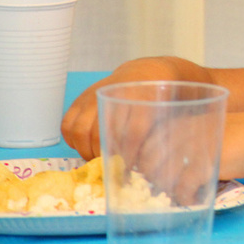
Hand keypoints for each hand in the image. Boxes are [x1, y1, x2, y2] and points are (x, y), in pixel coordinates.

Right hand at [61, 56, 212, 159]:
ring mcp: (97, 92)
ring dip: (85, 150)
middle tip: (110, 168)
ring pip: (80, 128)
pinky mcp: (83, 96)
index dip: (130, 155)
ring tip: (97, 160)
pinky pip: (68, 122)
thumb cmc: (166, 97)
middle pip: (101, 132)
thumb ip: (168, 131)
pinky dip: (72, 139)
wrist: (151, 71)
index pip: (134, 130)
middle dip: (103, 155)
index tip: (129, 172)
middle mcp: (119, 90)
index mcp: (147, 93)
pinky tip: (83, 148)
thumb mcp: (175, 109)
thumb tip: (161, 167)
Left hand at [105, 106, 225, 206]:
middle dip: (152, 181)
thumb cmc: (242, 132)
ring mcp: (191, 147)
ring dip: (167, 192)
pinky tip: (191, 201)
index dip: (143, 163)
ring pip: (163, 176)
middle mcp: (181, 131)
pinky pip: (183, 188)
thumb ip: (189, 143)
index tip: (147, 177)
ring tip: (177, 198)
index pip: (147, 144)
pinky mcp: (204, 163)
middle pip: (150, 162)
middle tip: (161, 192)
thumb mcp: (210, 131)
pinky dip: (185, 198)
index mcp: (181, 120)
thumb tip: (169, 168)